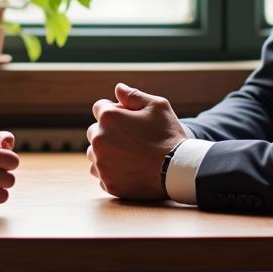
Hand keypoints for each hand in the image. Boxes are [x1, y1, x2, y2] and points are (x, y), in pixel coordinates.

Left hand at [87, 82, 186, 200]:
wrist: (178, 170)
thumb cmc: (168, 135)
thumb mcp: (157, 107)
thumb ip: (134, 96)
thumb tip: (118, 88)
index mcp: (109, 117)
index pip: (99, 107)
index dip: (115, 111)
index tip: (129, 119)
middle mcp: (99, 139)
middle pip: (94, 130)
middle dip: (108, 131)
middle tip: (131, 138)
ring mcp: (101, 163)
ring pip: (94, 153)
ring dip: (106, 151)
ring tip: (128, 154)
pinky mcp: (107, 182)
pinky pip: (99, 172)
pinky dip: (109, 170)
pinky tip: (127, 168)